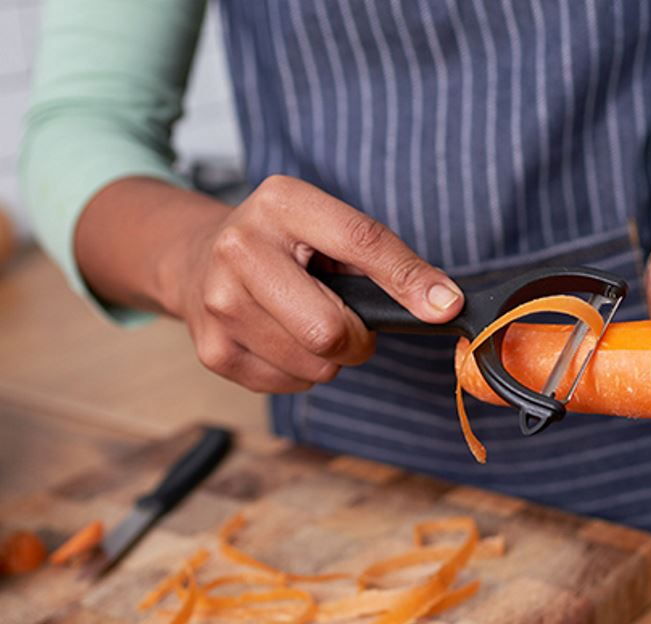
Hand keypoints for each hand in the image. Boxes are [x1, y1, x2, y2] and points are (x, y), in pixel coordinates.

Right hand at [158, 175, 463, 392]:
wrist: (197, 257)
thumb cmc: (282, 244)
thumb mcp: (329, 227)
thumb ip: (387, 259)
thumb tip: (444, 302)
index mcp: (282, 203)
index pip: (361, 241)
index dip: (408, 280)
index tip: (444, 305)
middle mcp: (240, 249)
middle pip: (330, 330)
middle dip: (357, 338)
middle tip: (350, 321)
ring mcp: (220, 303)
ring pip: (315, 366)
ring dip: (330, 357)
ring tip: (308, 321)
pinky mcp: (213, 350)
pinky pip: (290, 385)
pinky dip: (300, 371)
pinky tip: (282, 338)